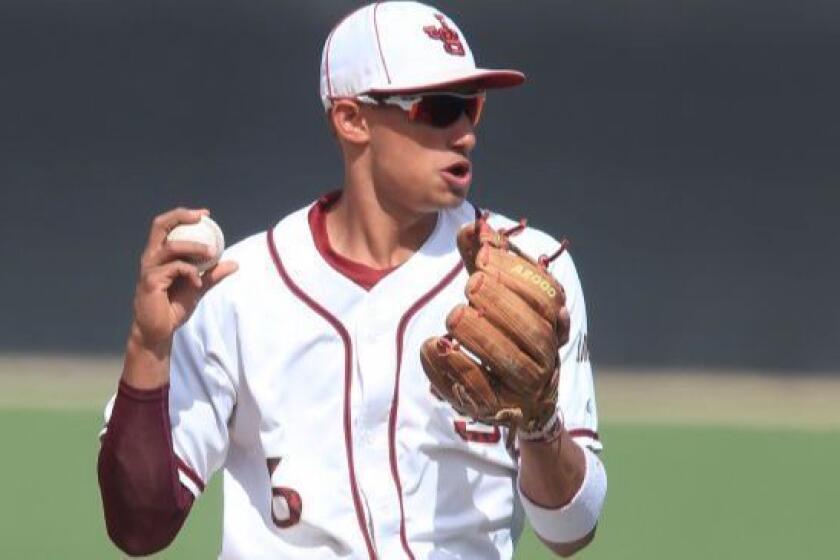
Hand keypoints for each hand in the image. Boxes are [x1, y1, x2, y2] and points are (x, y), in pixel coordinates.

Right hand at [122, 208, 236, 387]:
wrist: (159, 331)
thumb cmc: (173, 307)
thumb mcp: (198, 287)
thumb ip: (213, 274)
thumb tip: (234, 264)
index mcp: (159, 254)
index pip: (166, 225)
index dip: (183, 215)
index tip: (205, 214)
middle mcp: (151, 257)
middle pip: (160, 225)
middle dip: (181, 216)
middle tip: (201, 218)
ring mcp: (149, 268)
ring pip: (172, 246)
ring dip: (194, 247)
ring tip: (212, 254)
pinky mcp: (150, 281)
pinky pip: (175, 268)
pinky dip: (190, 272)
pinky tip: (198, 284)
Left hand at [420, 216, 569, 444]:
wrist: (513, 399)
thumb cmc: (501, 330)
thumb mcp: (493, 291)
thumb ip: (483, 259)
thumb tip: (473, 228)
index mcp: (552, 322)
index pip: (546, 296)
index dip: (516, 274)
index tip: (482, 257)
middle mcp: (546, 355)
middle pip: (534, 331)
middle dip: (502, 304)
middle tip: (470, 285)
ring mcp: (524, 387)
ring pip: (514, 364)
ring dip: (483, 337)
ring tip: (453, 315)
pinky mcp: (496, 409)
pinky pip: (481, 393)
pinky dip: (458, 369)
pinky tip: (435, 346)